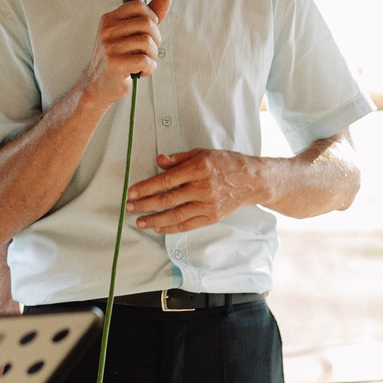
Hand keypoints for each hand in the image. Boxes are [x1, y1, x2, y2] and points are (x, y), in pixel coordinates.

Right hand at [75, 0, 169, 111]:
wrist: (97, 84)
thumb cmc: (116, 57)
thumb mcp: (129, 33)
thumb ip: (148, 16)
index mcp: (109, 19)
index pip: (138, 6)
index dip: (151, 17)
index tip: (149, 30)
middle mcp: (107, 31)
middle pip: (147, 23)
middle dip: (155, 38)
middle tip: (149, 50)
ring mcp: (110, 47)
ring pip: (147, 42)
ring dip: (152, 55)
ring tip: (144, 61)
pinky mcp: (115, 64)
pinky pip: (145, 61)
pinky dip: (149, 68)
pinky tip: (141, 71)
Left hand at [128, 148, 264, 234]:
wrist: (252, 180)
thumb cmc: (226, 163)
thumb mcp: (202, 153)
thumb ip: (179, 158)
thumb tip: (158, 161)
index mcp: (198, 169)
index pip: (166, 180)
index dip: (146, 188)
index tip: (132, 193)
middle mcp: (202, 188)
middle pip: (167, 199)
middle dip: (145, 205)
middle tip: (130, 208)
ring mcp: (208, 205)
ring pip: (175, 216)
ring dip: (154, 220)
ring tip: (140, 222)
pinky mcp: (212, 217)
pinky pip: (188, 225)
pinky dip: (171, 228)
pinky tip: (159, 228)